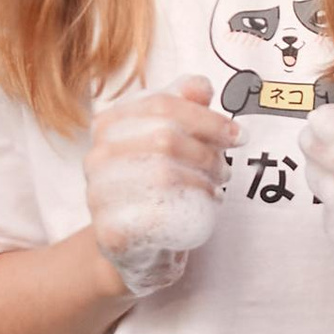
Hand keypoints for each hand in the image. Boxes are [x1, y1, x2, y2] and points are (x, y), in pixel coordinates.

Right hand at [85, 73, 230, 298]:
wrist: (134, 247)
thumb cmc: (154, 187)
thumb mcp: (169, 142)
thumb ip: (184, 109)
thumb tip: (199, 87)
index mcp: (107, 125)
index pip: (161, 105)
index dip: (206, 118)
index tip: (238, 136)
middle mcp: (95, 156)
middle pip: (164, 138)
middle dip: (207, 152)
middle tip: (227, 169)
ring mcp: (98, 194)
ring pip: (162, 174)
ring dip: (203, 180)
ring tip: (219, 188)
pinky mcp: (110, 231)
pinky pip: (156, 214)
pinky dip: (190, 208)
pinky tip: (206, 208)